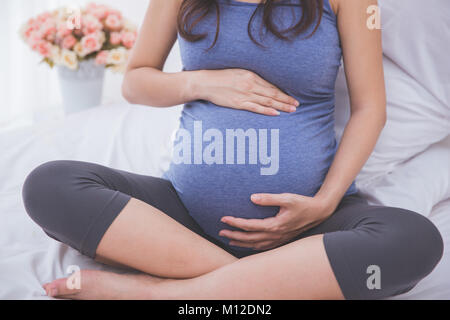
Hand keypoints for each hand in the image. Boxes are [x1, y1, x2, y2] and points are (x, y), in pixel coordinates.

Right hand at [194, 69, 299, 115]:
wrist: (206, 82)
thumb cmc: (221, 77)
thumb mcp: (238, 73)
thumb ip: (250, 78)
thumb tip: (263, 85)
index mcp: (251, 75)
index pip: (271, 86)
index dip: (283, 92)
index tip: (292, 97)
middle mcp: (250, 85)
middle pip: (273, 93)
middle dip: (286, 100)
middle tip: (297, 105)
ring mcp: (245, 95)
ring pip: (267, 101)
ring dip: (281, 105)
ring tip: (292, 109)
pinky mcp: (238, 103)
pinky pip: (255, 108)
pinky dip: (267, 110)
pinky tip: (276, 113)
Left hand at [220, 193, 334, 250]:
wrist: (319, 212)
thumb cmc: (303, 203)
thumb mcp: (287, 198)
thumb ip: (269, 198)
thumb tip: (252, 197)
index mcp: (274, 225)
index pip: (249, 225)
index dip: (235, 222)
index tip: (223, 219)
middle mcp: (275, 235)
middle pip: (249, 238)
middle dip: (234, 235)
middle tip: (220, 232)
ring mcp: (279, 239)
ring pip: (256, 245)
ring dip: (242, 243)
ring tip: (230, 241)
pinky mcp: (283, 239)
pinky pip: (264, 247)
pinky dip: (253, 247)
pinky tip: (248, 245)